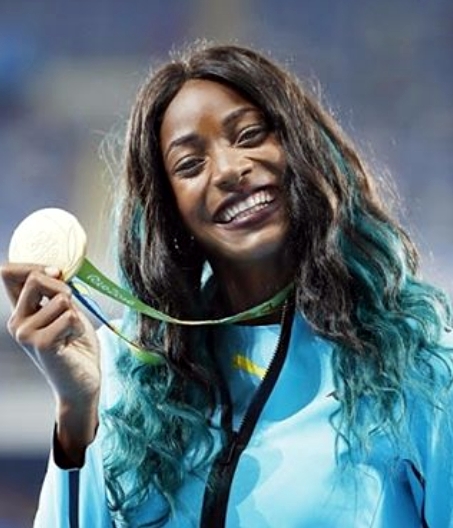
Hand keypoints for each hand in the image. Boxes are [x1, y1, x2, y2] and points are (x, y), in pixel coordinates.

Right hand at [1, 263, 100, 460]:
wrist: (82, 383)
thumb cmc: (76, 347)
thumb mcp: (67, 313)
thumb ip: (58, 294)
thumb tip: (56, 269)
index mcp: (21, 312)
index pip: (9, 273)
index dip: (33, 264)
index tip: (56, 271)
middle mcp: (17, 321)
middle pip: (35, 278)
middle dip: (62, 286)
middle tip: (72, 308)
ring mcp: (25, 333)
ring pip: (61, 299)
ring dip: (76, 314)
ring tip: (72, 333)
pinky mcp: (40, 343)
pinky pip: (70, 316)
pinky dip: (80, 327)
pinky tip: (73, 343)